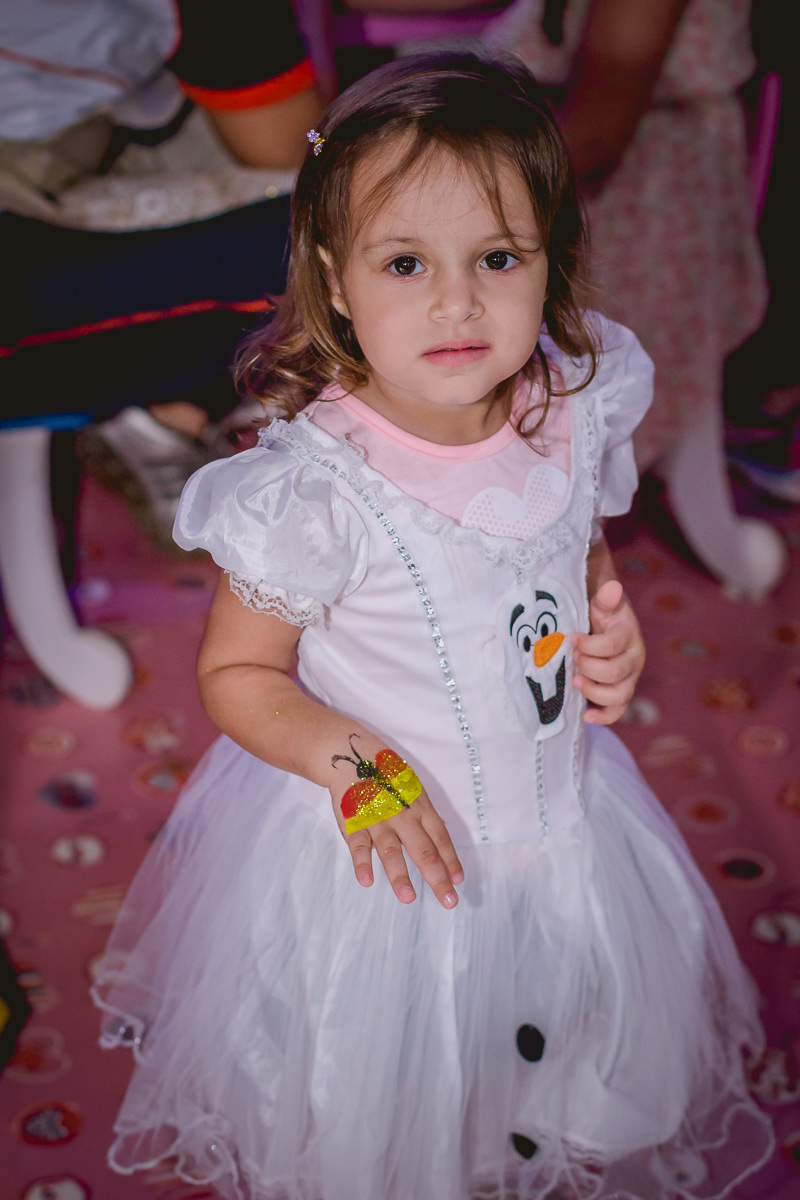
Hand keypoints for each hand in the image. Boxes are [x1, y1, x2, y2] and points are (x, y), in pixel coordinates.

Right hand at [328, 735, 463, 907]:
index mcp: (420, 807)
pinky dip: (361, 862)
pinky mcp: (354, 822)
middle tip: (449, 901)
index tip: (458, 882)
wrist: (354, 756)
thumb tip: (442, 843)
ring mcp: (378, 819)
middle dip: (436, 878)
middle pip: (423, 850)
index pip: (440, 838)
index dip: (451, 860)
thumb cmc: (389, 778)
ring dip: (399, 876)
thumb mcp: (414, 791)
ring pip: (391, 851)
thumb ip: (425, 818)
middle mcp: (403, 815)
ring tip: (408, 898)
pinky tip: (367, 881)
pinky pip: (357, 845)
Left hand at [571, 579, 644, 724]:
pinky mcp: (620, 692)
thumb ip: (606, 598)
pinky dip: (603, 717)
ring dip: (593, 691)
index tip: (572, 638)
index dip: (589, 645)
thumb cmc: (599, 616)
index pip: (612, 645)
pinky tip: (586, 716)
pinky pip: (617, 711)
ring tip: (575, 681)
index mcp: (629, 636)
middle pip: (615, 672)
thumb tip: (612, 587)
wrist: (603, 626)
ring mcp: (629, 678)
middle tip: (572, 658)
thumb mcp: (601, 603)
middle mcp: (634, 659)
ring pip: (619, 695)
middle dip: (588, 666)